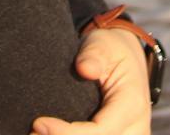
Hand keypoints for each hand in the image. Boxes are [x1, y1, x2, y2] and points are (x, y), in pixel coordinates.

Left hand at [31, 25, 151, 134]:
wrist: (127, 57)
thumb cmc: (111, 50)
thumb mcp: (103, 44)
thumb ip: (94, 55)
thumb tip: (85, 69)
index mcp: (132, 104)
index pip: (100, 131)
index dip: (68, 133)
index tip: (39, 123)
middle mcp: (135, 127)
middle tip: (33, 132)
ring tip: (37, 133)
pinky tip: (50, 134)